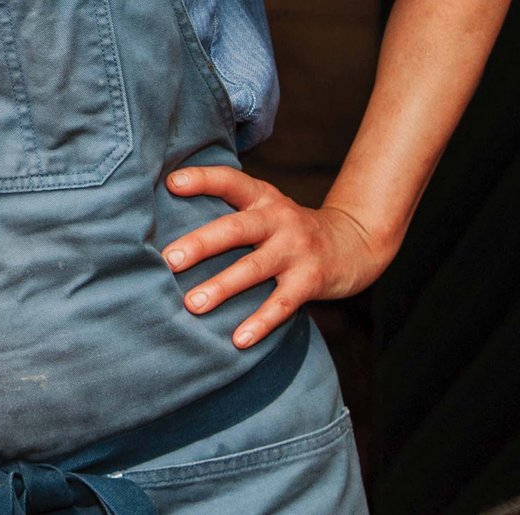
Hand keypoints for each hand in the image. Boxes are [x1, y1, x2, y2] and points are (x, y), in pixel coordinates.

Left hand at [164, 164, 390, 348]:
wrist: (354, 243)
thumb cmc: (288, 228)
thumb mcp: (265, 207)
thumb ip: (229, 209)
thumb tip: (165, 219)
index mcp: (262, 197)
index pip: (230, 180)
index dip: (203, 179)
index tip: (172, 183)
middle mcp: (278, 219)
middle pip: (235, 228)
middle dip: (200, 244)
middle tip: (168, 261)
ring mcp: (296, 250)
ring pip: (254, 269)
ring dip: (222, 287)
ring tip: (192, 304)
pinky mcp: (311, 280)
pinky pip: (282, 304)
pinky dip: (260, 323)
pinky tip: (238, 340)